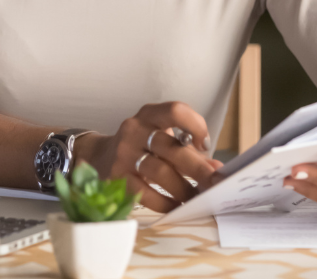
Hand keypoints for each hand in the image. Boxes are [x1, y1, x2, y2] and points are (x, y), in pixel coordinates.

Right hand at [75, 102, 222, 212]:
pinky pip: (145, 193)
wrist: (99, 156)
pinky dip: (164, 202)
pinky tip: (176, 206)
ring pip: (159, 172)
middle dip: (197, 168)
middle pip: (171, 147)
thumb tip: (217, 169)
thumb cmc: (140, 146)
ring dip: (182, 188)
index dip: (195, 125)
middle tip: (214, 183)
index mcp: (149, 115)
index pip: (175, 110)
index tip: (205, 145)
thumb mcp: (161, 138)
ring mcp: (123, 153)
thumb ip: (189, 150)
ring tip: (196, 198)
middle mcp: (134, 129)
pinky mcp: (117, 177)